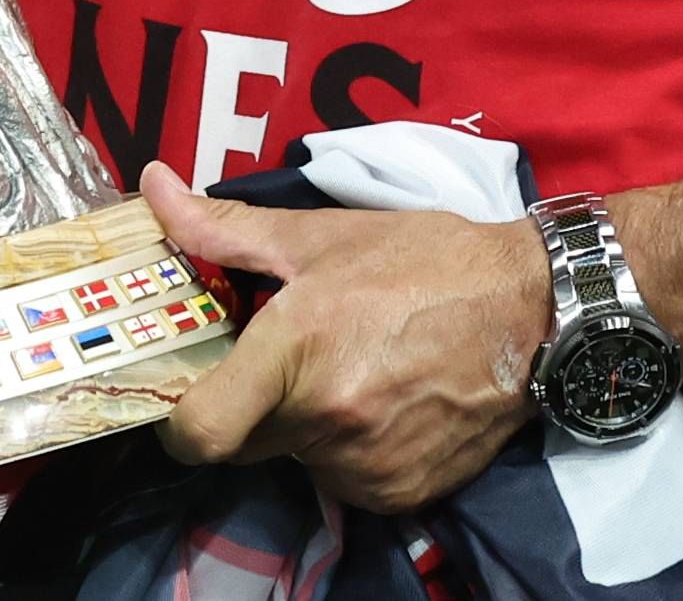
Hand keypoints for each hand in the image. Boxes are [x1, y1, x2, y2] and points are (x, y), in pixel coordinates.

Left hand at [145, 160, 548, 516]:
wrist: (530, 307)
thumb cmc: (421, 259)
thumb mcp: (318, 236)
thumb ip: (222, 227)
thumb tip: (152, 187)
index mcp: (296, 349)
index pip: (199, 432)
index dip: (177, 420)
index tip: (188, 392)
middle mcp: (327, 420)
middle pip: (242, 444)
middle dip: (247, 408)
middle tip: (281, 363)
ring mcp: (366, 466)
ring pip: (296, 461)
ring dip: (304, 428)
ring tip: (350, 371)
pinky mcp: (401, 495)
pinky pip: (344, 481)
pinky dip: (350, 451)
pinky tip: (384, 401)